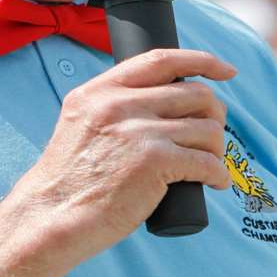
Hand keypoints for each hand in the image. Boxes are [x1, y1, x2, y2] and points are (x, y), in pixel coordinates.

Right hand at [11, 48, 234, 258]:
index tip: (225, 71)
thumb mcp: (80, 124)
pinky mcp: (154, 162)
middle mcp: (118, 104)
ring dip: (218, 148)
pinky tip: (217, 182)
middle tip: (213, 136)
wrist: (51, 217)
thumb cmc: (70, 181)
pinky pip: (206, 162)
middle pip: (194, 93)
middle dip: (215, 115)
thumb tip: (162, 101)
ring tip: (212, 164)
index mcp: (100, 91)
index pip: (160, 60)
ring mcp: (138, 132)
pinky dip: (219, 174)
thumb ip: (111, 107)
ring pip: (206, 129)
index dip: (201, 61)